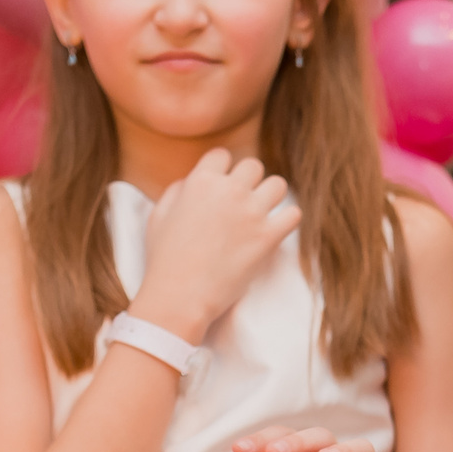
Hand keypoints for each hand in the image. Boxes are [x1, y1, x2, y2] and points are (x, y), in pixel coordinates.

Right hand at [129, 149, 298, 342]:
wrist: (180, 296)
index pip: (222, 155)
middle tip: (241, 202)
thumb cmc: (164, 259)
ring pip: (278, 185)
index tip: (220, 185)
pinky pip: (293, 215)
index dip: (221, 169)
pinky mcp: (268, 237)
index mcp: (201, 181)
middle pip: (253, 166)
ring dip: (270, 196)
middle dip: (247, 181)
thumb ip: (177, 190)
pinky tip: (275, 229)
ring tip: (261, 213)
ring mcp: (252, 213)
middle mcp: (229, 191)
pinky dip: (287, 220)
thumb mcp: (159, 215)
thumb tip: (192, 180)